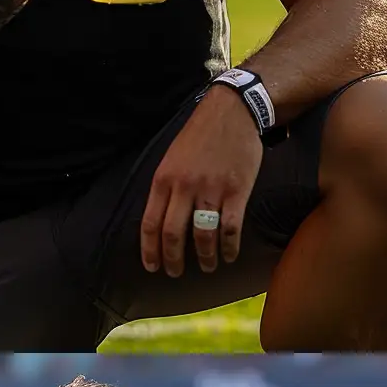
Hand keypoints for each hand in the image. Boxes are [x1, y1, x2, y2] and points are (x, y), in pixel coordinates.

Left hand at [140, 84, 263, 276]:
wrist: (232, 112)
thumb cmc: (199, 136)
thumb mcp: (171, 158)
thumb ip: (164, 187)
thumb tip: (159, 219)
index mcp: (163, 180)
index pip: (150, 223)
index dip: (149, 250)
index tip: (151, 266)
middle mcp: (184, 187)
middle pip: (173, 233)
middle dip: (172, 259)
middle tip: (175, 273)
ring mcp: (211, 189)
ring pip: (202, 234)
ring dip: (204, 257)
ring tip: (207, 267)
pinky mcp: (237, 190)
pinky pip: (230, 227)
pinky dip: (229, 246)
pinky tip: (229, 255)